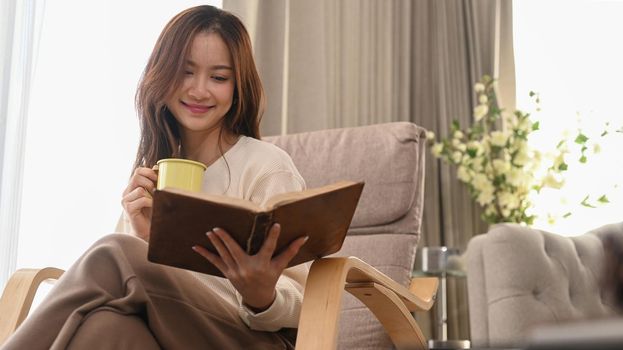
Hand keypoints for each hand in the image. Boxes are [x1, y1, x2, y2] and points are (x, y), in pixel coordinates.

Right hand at [121, 167, 157, 240]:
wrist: (147, 230)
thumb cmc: (152, 212)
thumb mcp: (154, 194)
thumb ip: (154, 181)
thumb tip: (156, 167)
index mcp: (133, 187)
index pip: (138, 171)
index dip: (149, 172)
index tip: (158, 177)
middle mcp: (127, 192)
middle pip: (136, 177)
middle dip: (150, 181)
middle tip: (157, 189)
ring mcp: (126, 200)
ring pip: (140, 189)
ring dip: (151, 194)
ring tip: (155, 201)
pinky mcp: (128, 209)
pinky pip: (142, 199)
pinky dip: (150, 202)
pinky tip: (153, 206)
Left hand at [192, 224, 307, 311]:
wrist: (258, 296)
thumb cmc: (270, 277)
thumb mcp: (280, 266)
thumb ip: (291, 251)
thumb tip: (304, 237)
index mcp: (263, 265)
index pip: (269, 248)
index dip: (273, 236)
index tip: (276, 225)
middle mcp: (248, 268)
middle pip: (236, 251)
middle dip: (226, 239)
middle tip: (218, 228)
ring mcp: (236, 271)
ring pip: (224, 255)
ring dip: (215, 243)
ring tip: (209, 231)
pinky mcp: (228, 272)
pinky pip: (215, 262)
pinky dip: (205, 254)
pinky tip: (195, 246)